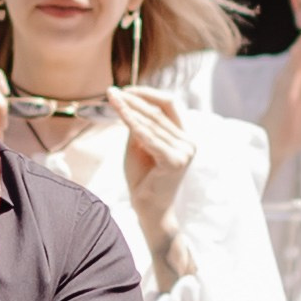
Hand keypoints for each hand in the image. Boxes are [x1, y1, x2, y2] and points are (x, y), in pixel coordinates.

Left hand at [110, 87, 197, 275]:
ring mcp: (184, 152)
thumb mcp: (140, 146)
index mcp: (183, 137)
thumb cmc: (143, 180)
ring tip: (112, 99)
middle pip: (159, 111)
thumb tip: (129, 102)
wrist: (148, 210)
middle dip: (134, 100)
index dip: (148, 94)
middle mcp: (188, 142)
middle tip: (113, 92)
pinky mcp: (175, 161)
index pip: (169, 105)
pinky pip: (149, 137)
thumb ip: (140, 126)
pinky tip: (120, 112)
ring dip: (129, 109)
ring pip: (152, 122)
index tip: (125, 89)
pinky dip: (132, 122)